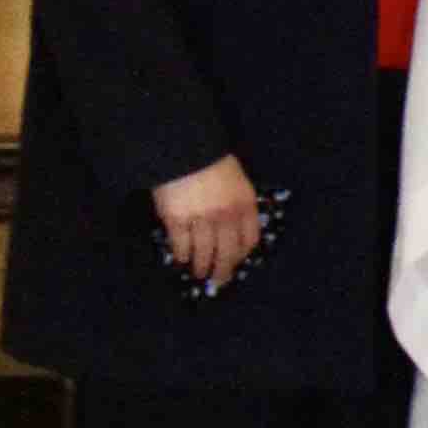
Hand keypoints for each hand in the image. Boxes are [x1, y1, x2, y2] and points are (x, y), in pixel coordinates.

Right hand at [153, 153, 260, 288]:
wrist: (184, 147)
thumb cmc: (211, 160)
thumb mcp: (236, 179)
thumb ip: (238, 203)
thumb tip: (233, 229)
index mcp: (244, 203)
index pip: (249, 239)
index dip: (242, 254)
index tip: (236, 261)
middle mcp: (226, 216)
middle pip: (227, 253)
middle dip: (223, 271)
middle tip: (218, 280)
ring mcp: (201, 220)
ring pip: (204, 254)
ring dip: (202, 266)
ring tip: (199, 272)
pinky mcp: (177, 221)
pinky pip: (182, 246)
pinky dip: (182, 255)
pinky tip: (181, 258)